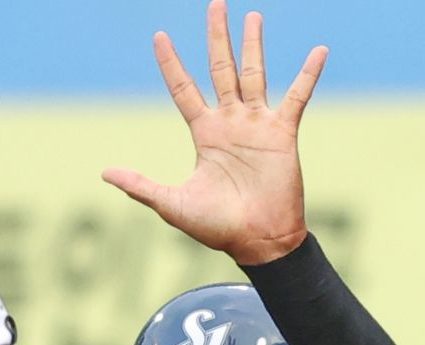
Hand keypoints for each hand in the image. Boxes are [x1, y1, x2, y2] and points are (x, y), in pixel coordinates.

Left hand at [101, 1, 325, 265]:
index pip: (184, 89)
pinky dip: (308, 74)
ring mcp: (258, 124)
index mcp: (205, 134)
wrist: (257, 241)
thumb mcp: (172, 204)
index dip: (171, 64)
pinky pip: (297, 97)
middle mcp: (231, 122)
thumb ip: (141, 186)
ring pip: (254, 74)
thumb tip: (105, 173)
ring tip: (252, 16)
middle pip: (221, 69)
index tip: (159, 36)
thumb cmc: (217, 227)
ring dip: (253, 45)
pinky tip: (319, 50)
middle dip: (217, 38)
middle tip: (215, 5)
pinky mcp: (283, 133)